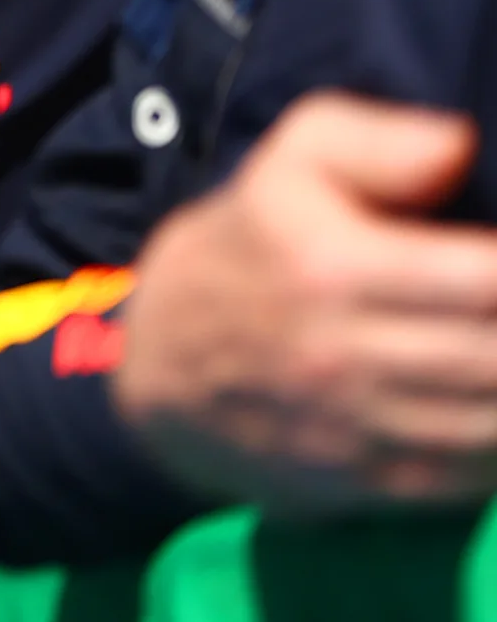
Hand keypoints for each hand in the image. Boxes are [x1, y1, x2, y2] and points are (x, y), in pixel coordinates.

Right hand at [117, 91, 496, 506]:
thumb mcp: (289, 164)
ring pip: (491, 421)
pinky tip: (490, 405)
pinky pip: (472, 474)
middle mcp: (341, 352)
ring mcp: (353, 426)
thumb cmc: (248, 248)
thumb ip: (377, 142)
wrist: (159, 360)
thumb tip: (459, 147)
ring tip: (496, 344)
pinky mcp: (363, 479)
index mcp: (329, 264)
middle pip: (496, 355)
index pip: (486, 278)